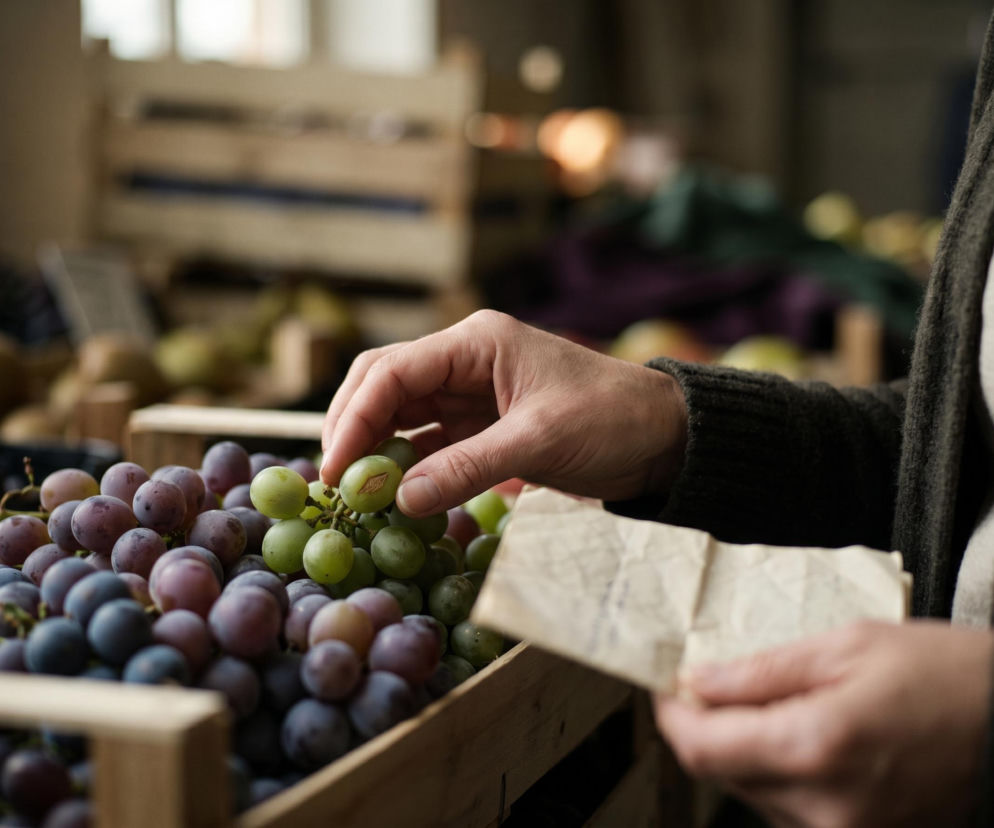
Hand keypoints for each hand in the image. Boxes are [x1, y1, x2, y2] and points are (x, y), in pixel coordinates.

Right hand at [321, 310, 687, 515]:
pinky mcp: (481, 425)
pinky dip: (406, 465)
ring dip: (375, 449)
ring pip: (401, 414)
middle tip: (335, 482)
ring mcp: (470, 393)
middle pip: (385, 386)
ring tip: (356, 494)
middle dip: (353, 428)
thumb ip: (466, 468)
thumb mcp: (538, 442)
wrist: (663, 437)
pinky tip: (391, 494)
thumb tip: (398, 499)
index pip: (393, 370)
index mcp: (477, 343)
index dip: (354, 417)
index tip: (337, 468)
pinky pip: (428, 441)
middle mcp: (465, 361)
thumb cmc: (611, 421)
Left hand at [654, 621, 993, 826]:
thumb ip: (763, 670)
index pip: (702, 748)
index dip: (672, 715)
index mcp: (816, 747)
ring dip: (743, 751)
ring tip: (767, 705)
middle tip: (711, 684)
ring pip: (753, 794)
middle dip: (706, 727)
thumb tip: (701, 680)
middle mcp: (826, 807)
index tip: (666, 687)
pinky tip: (798, 736)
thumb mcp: (847, 646)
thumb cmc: (945, 675)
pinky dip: (778, 773)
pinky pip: (791, 810)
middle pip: (722, 774)